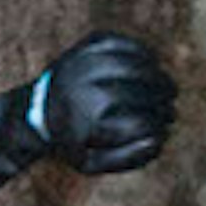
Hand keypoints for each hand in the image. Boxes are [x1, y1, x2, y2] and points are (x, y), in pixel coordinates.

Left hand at [24, 33, 174, 176]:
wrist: (34, 109)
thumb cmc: (71, 138)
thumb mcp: (92, 163)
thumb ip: (127, 158)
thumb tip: (159, 139)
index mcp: (88, 120)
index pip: (141, 124)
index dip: (159, 128)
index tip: (163, 130)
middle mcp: (85, 87)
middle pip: (142, 92)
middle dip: (163, 102)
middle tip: (171, 107)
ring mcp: (86, 61)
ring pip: (136, 64)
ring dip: (158, 77)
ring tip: (167, 88)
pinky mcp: (89, 42)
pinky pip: (124, 42)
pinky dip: (143, 52)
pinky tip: (152, 64)